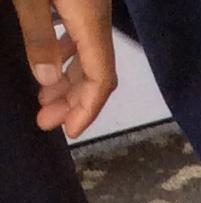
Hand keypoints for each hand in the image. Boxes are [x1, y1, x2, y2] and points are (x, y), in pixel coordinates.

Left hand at [14, 0, 116, 136]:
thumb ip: (39, 37)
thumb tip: (47, 80)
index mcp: (90, 25)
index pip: (100, 79)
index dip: (87, 110)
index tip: (69, 130)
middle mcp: (98, 21)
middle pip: (96, 72)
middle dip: (73, 101)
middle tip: (46, 119)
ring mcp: (93, 9)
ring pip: (89, 56)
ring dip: (68, 80)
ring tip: (45, 95)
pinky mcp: (83, 1)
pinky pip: (82, 38)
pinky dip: (67, 57)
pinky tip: (50, 60)